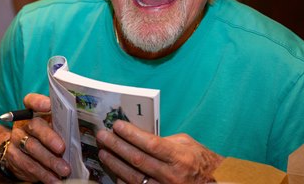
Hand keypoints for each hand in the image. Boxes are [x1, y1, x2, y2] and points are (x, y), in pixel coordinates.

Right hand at [5, 94, 70, 182]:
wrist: (19, 149)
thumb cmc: (43, 133)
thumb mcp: (50, 124)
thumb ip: (61, 122)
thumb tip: (81, 125)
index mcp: (32, 111)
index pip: (31, 100)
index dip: (38, 101)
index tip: (49, 105)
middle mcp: (23, 123)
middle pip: (34, 127)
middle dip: (49, 138)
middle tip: (62, 149)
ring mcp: (16, 140)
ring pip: (32, 149)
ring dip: (49, 161)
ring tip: (64, 170)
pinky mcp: (14, 157)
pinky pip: (28, 166)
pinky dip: (43, 174)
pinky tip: (54, 180)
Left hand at [96, 120, 223, 183]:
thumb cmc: (200, 161)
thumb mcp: (187, 144)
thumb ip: (164, 140)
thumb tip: (140, 135)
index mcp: (179, 157)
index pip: (150, 144)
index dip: (131, 134)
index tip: (117, 125)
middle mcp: (171, 176)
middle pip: (137, 159)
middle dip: (116, 146)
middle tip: (102, 136)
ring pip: (132, 177)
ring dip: (114, 163)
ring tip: (103, 151)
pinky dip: (122, 180)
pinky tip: (114, 171)